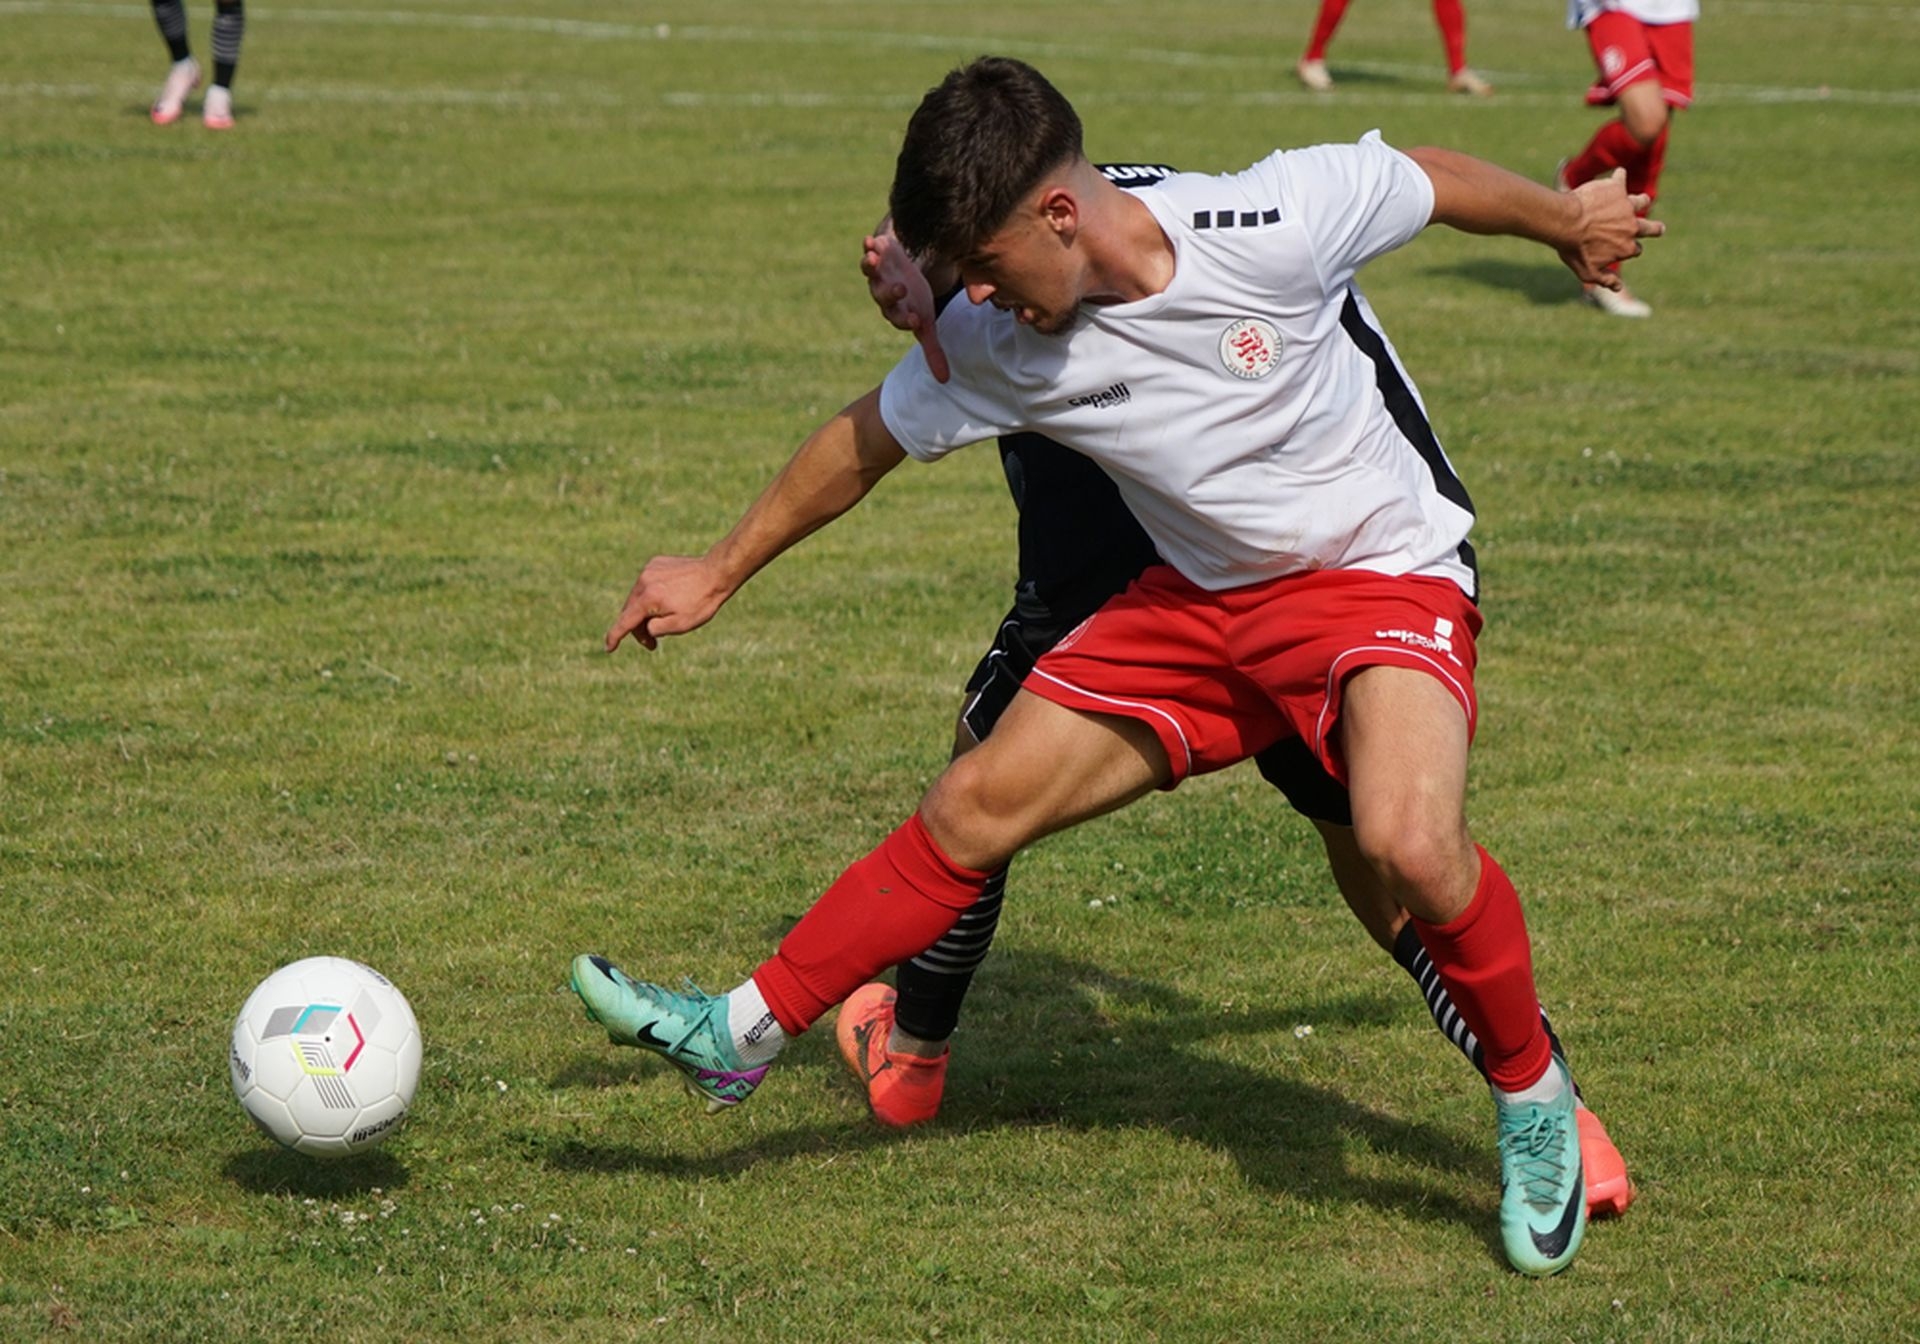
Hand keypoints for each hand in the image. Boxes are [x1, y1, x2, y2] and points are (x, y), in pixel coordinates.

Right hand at [605, 554, 730, 652]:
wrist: (716, 572)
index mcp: (647, 599)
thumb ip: (656, 629)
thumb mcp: (681, 625)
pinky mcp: (655, 563)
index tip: (609, 648)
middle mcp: (643, 582)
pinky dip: (651, 596)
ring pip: (637, 597)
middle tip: (652, 644)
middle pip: (630, 611)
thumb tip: (645, 627)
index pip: (625, 622)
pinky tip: (669, 600)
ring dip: (644, 612)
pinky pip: (646, 585)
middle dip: (638, 629)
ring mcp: (648, 570)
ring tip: (664, 621)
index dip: (615, 637)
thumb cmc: (701, 602)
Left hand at [862, 230, 950, 382]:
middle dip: (890, 293)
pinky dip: (868, 246)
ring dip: (871, 266)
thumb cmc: (915, 299)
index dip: (906, 319)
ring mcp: (878, 274)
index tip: (915, 319)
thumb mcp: (926, 323)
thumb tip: (944, 382)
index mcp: (897, 312)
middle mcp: (884, 294)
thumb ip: (932, 350)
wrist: (902, 272)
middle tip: (901, 288)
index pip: (900, 319)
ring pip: (871, 273)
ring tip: (873, 259)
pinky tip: (869, 241)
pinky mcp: (876, 254)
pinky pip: (868, 252)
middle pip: (883, 296)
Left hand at [1560, 168, 1664, 288]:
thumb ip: (1605, 279)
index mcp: (1627, 247)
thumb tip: (1619, 288)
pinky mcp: (1617, 189)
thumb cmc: (1573, 249)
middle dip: (1655, 229)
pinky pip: (1620, 179)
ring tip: (1643, 200)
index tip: (1621, 248)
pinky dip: (1618, 177)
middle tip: (1659, 228)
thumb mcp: (1587, 272)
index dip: (1628, 249)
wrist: (1567, 223)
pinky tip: (1618, 174)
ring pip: (1641, 202)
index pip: (1635, 249)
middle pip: (1650, 228)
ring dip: (1642, 201)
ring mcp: (1626, 207)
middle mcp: (1632, 227)